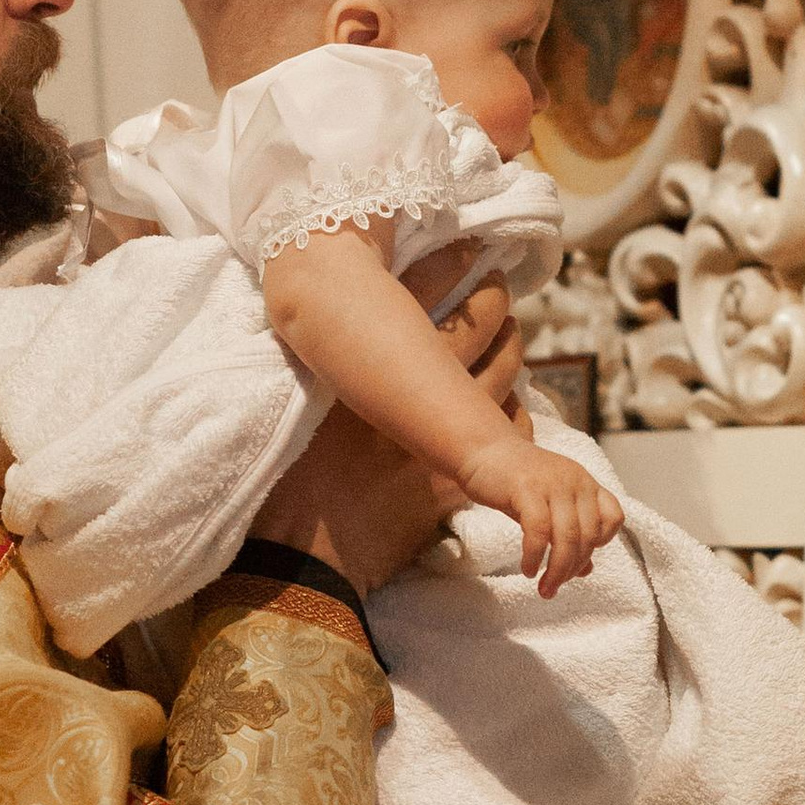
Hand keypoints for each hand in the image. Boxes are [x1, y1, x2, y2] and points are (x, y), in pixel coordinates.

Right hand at [262, 271, 524, 596]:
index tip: (469, 246)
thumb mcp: (304, 408)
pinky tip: (507, 410)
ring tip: (509, 340)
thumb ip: (331, 369)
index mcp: (373, 363)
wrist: (306, 558)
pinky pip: (513, 431)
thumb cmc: (290, 484)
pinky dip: (514, 416)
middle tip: (498, 286)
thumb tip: (345, 334)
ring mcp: (448, 433)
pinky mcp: (464, 474)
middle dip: (495, 301)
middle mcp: (416, 390)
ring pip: (507, 374)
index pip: (426, 291)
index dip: (454, 262)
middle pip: (480, 324)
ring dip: (511, 354)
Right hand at [454, 426, 622, 596]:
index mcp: (585, 483)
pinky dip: (534, 555)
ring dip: (556, 570)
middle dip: (572, 568)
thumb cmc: (516, 482)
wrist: (484, 450)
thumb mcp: (549, 506)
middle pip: (588, 536)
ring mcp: (552, 483)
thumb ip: (568, 534)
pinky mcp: (526, 488)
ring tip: (544, 588)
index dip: (603, 543)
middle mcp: (575, 481)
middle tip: (554, 587)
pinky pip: (539, 530)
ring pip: (567, 537)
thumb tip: (585, 570)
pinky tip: (528, 568)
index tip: (580, 559)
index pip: (613, 517)